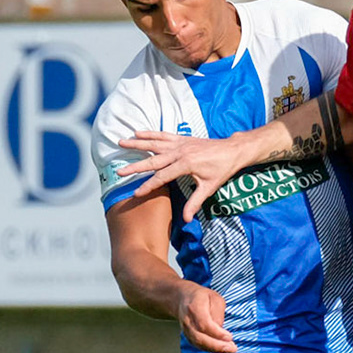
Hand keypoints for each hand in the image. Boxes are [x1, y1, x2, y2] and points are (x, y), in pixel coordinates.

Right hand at [117, 130, 247, 221]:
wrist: (233, 150)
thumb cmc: (222, 169)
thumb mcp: (209, 187)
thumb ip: (195, 202)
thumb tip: (187, 219)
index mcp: (186, 164)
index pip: (162, 177)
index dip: (149, 186)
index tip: (136, 193)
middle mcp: (180, 152)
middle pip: (153, 160)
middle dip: (135, 166)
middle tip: (119, 171)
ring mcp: (180, 143)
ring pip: (154, 143)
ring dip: (137, 144)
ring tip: (120, 142)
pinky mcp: (182, 139)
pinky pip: (163, 135)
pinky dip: (150, 134)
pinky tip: (137, 133)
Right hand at [176, 284, 236, 352]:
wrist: (182, 299)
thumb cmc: (201, 297)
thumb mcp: (215, 298)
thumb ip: (218, 313)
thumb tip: (220, 329)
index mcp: (194, 307)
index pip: (204, 324)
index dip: (217, 333)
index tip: (229, 337)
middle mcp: (187, 320)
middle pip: (200, 337)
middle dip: (217, 346)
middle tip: (232, 348)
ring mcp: (185, 330)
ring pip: (198, 344)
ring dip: (215, 349)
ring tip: (229, 350)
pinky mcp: (188, 336)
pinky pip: (198, 345)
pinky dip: (210, 349)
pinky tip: (221, 349)